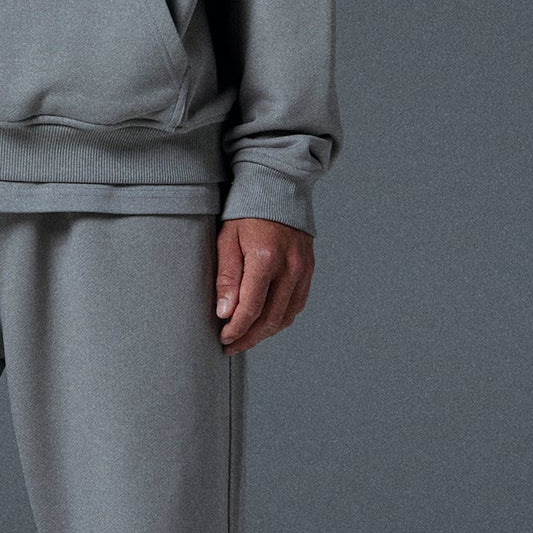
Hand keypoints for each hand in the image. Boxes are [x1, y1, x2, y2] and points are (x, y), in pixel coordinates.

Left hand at [214, 216, 312, 353]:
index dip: (236, 329)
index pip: (251, 308)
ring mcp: (303, 270)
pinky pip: (297, 304)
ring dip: (265, 332)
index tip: (223, 338)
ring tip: (245, 338)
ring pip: (286, 316)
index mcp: (266, 258)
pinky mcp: (309, 269)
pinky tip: (265, 321)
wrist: (277, 186)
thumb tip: (225, 312)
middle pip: (271, 319)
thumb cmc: (247, 209)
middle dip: (249, 338)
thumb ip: (227, 276)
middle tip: (231, 346)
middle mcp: (290, 268)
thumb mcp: (227, 238)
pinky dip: (281, 318)